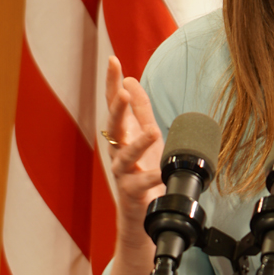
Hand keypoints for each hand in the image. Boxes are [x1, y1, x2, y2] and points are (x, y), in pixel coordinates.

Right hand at [104, 57, 164, 248]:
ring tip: (152, 132)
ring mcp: (122, 172)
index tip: (113, 61)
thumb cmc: (142, 172)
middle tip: (124, 95)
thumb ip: (140, 110)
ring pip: (125, 155)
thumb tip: (130, 80)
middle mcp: (118, 151)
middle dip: (117, 109)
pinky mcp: (131, 192)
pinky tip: (161, 171)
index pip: (114, 104)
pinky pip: (140, 183)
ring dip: (138, 142)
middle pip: (114, 126)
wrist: (142, 214)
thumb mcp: (144, 135)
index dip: (112, 83)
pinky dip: (151, 176)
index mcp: (122, 134)